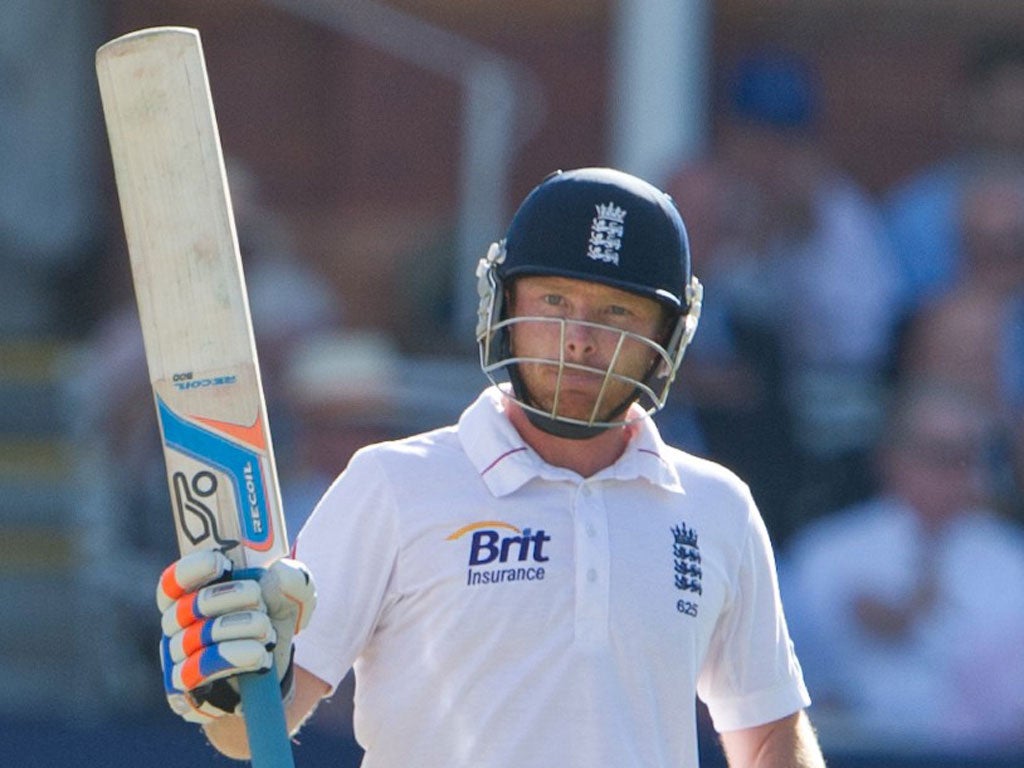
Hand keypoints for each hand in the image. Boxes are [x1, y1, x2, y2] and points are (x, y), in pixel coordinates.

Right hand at [156, 550, 315, 722]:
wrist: (275, 674)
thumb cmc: (271, 624)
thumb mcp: (292, 598)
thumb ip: (293, 580)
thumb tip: (278, 575)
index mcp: (191, 595)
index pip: (174, 580)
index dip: (192, 569)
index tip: (221, 563)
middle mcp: (175, 626)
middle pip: (188, 607)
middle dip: (230, 597)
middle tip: (259, 598)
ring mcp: (175, 658)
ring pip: (196, 638)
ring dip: (239, 629)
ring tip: (268, 631)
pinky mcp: (182, 689)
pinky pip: (199, 670)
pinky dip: (235, 658)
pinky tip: (261, 657)